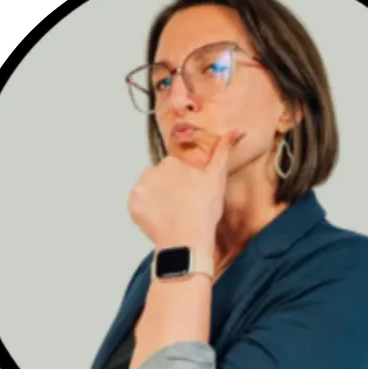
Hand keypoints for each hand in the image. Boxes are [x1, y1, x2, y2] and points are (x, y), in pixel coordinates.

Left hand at [128, 130, 239, 252]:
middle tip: (183, 206)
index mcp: (171, 162)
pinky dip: (148, 211)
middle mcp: (152, 170)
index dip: (184, 183)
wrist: (187, 238)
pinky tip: (162, 219)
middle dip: (169, 189)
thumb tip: (234, 130)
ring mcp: (140, 188)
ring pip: (149, 190)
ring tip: (173, 213)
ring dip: (157, 199)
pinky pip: (139, 205)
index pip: (175, 168)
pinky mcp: (133, 205)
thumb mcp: (218, 177)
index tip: (191, 195)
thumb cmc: (204, 210)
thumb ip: (223, 151)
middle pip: (160, 178)